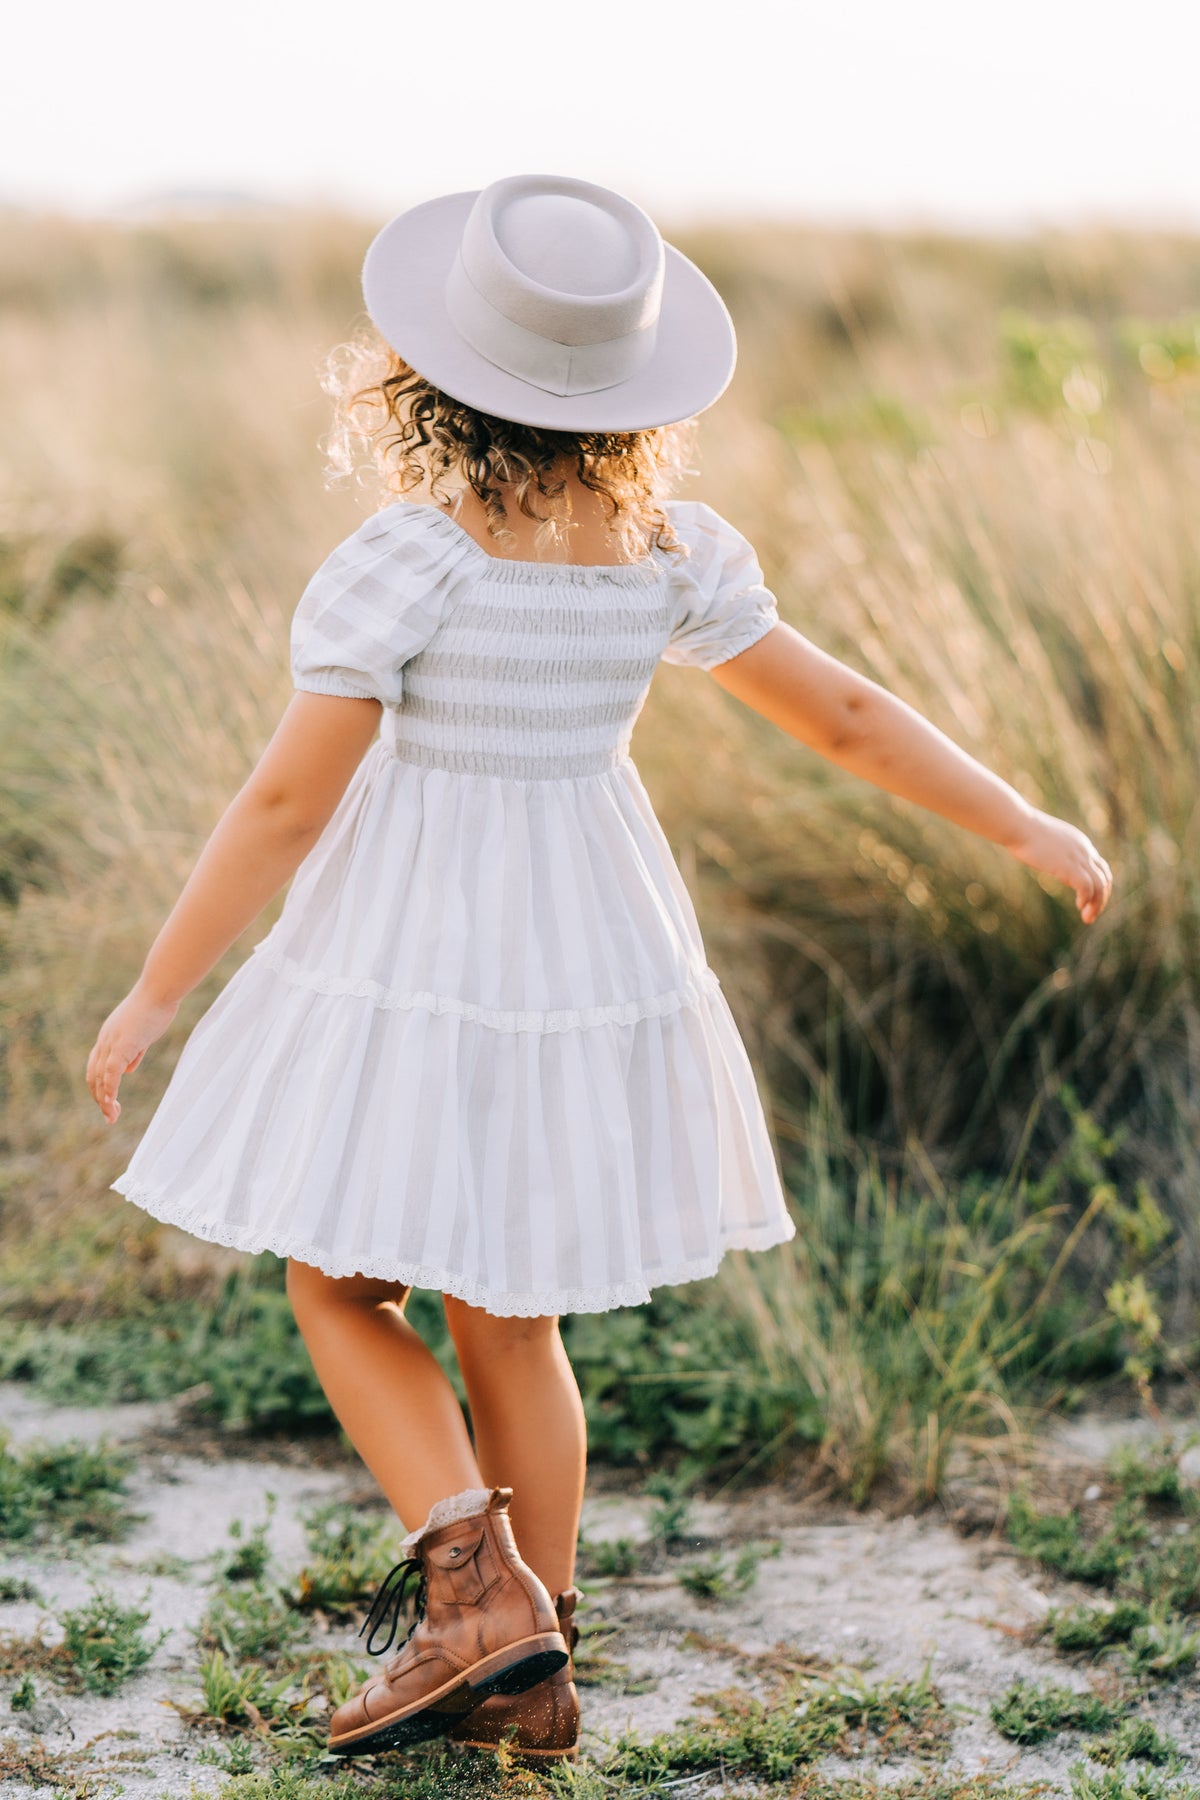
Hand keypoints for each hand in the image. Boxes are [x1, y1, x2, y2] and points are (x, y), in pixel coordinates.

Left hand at [86, 983, 179, 1123]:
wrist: (160, 991)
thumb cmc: (156, 1007)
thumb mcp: (143, 1033)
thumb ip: (134, 1051)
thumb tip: (127, 1070)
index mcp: (109, 1037)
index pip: (97, 1067)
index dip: (101, 1086)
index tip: (110, 1102)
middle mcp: (105, 1041)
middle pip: (93, 1075)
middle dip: (99, 1098)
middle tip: (111, 1116)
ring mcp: (111, 1043)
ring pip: (99, 1078)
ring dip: (104, 1100)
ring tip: (111, 1117)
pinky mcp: (122, 1045)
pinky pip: (111, 1073)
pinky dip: (109, 1090)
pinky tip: (111, 1103)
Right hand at [1007, 808, 1112, 923]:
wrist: (1019, 825)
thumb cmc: (1022, 831)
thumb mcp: (1043, 840)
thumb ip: (1051, 850)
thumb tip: (1045, 858)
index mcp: (1080, 843)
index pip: (1100, 867)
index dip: (1098, 885)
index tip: (1088, 900)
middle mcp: (1084, 850)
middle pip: (1105, 877)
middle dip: (1101, 899)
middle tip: (1091, 914)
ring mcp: (1079, 858)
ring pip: (1100, 885)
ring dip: (1096, 904)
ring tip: (1087, 918)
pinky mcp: (1070, 866)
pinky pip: (1087, 887)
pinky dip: (1086, 899)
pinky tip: (1079, 906)